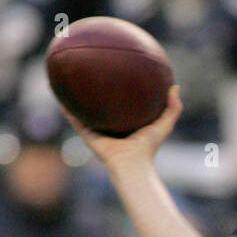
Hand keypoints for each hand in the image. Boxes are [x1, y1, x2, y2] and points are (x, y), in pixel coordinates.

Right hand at [62, 84, 182, 168]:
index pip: (120, 104)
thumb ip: (173, 108)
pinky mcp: (88, 136)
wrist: (132, 164)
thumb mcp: (164, 124)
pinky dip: (68, 111)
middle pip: (101, 106)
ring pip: (85, 112)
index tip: (115, 73)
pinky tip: (61, 98)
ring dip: (76, 99)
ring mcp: (98, 131)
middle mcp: (110, 127)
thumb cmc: (148, 148)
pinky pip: (76, 121)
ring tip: (69, 81)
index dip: (117, 90)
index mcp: (125, 124)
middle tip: (91, 72)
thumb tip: (176, 86)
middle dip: (95, 91)